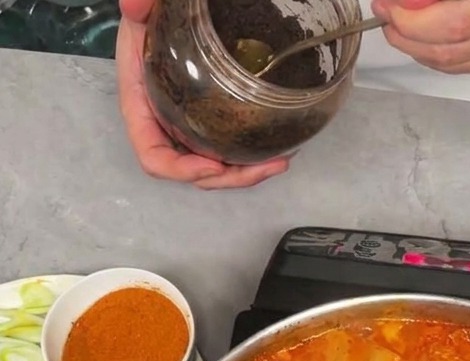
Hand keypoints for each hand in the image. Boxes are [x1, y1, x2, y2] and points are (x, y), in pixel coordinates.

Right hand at [116, 0, 288, 188]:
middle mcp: (164, 123)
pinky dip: (250, 158)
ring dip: (247, 173)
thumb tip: (134, 5)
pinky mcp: (210, 120)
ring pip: (215, 168)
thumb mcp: (148, 7)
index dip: (182, 170)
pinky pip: (227, 151)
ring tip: (279, 162)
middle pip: (192, 172)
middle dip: (230, 177)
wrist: (174, 8)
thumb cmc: (157, 11)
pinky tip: (278, 149)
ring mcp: (188, 125)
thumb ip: (141, 4)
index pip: (154, 157)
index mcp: (142, 104)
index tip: (215, 164)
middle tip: (266, 166)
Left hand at [371, 0, 469, 75]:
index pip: (457, 23)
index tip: (390, 8)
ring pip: (454, 65)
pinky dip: (439, 57)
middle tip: (389, 21)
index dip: (415, 22)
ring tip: (403, 30)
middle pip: (451, 50)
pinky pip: (465, 67)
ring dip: (419, 50)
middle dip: (408, 39)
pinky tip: (428, 40)